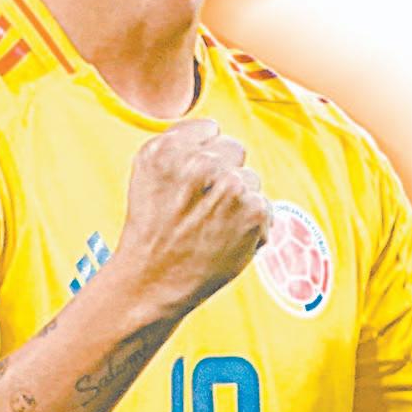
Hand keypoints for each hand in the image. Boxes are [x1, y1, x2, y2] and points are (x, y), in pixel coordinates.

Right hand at [114, 119, 270, 318]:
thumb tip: (215, 130)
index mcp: (169, 148)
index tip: (191, 181)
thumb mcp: (146, 171)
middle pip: (234, 149)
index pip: (211, 129)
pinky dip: (252, 224)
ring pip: (250, 179)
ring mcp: (230, 186)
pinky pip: (265, 205)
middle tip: (201, 206)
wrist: (153, 281)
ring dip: (238, 200)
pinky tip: (226, 239)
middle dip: (223, 173)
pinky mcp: (253, 211)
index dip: (202, 156)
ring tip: (211, 225)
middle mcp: (200, 163)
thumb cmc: (151, 228)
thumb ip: (180, 142)